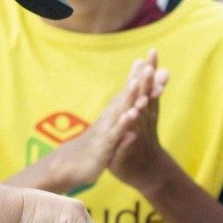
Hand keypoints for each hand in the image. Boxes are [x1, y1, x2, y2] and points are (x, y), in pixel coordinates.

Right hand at [48, 55, 163, 190]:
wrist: (71, 165)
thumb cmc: (94, 144)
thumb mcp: (111, 126)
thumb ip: (122, 108)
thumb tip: (131, 90)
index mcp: (114, 111)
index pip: (129, 91)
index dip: (140, 75)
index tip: (151, 57)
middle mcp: (110, 117)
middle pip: (126, 96)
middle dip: (137, 80)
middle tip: (148, 64)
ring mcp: (106, 130)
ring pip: (120, 111)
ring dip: (128, 98)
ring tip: (136, 83)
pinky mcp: (105, 147)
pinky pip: (116, 134)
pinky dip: (123, 125)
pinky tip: (131, 115)